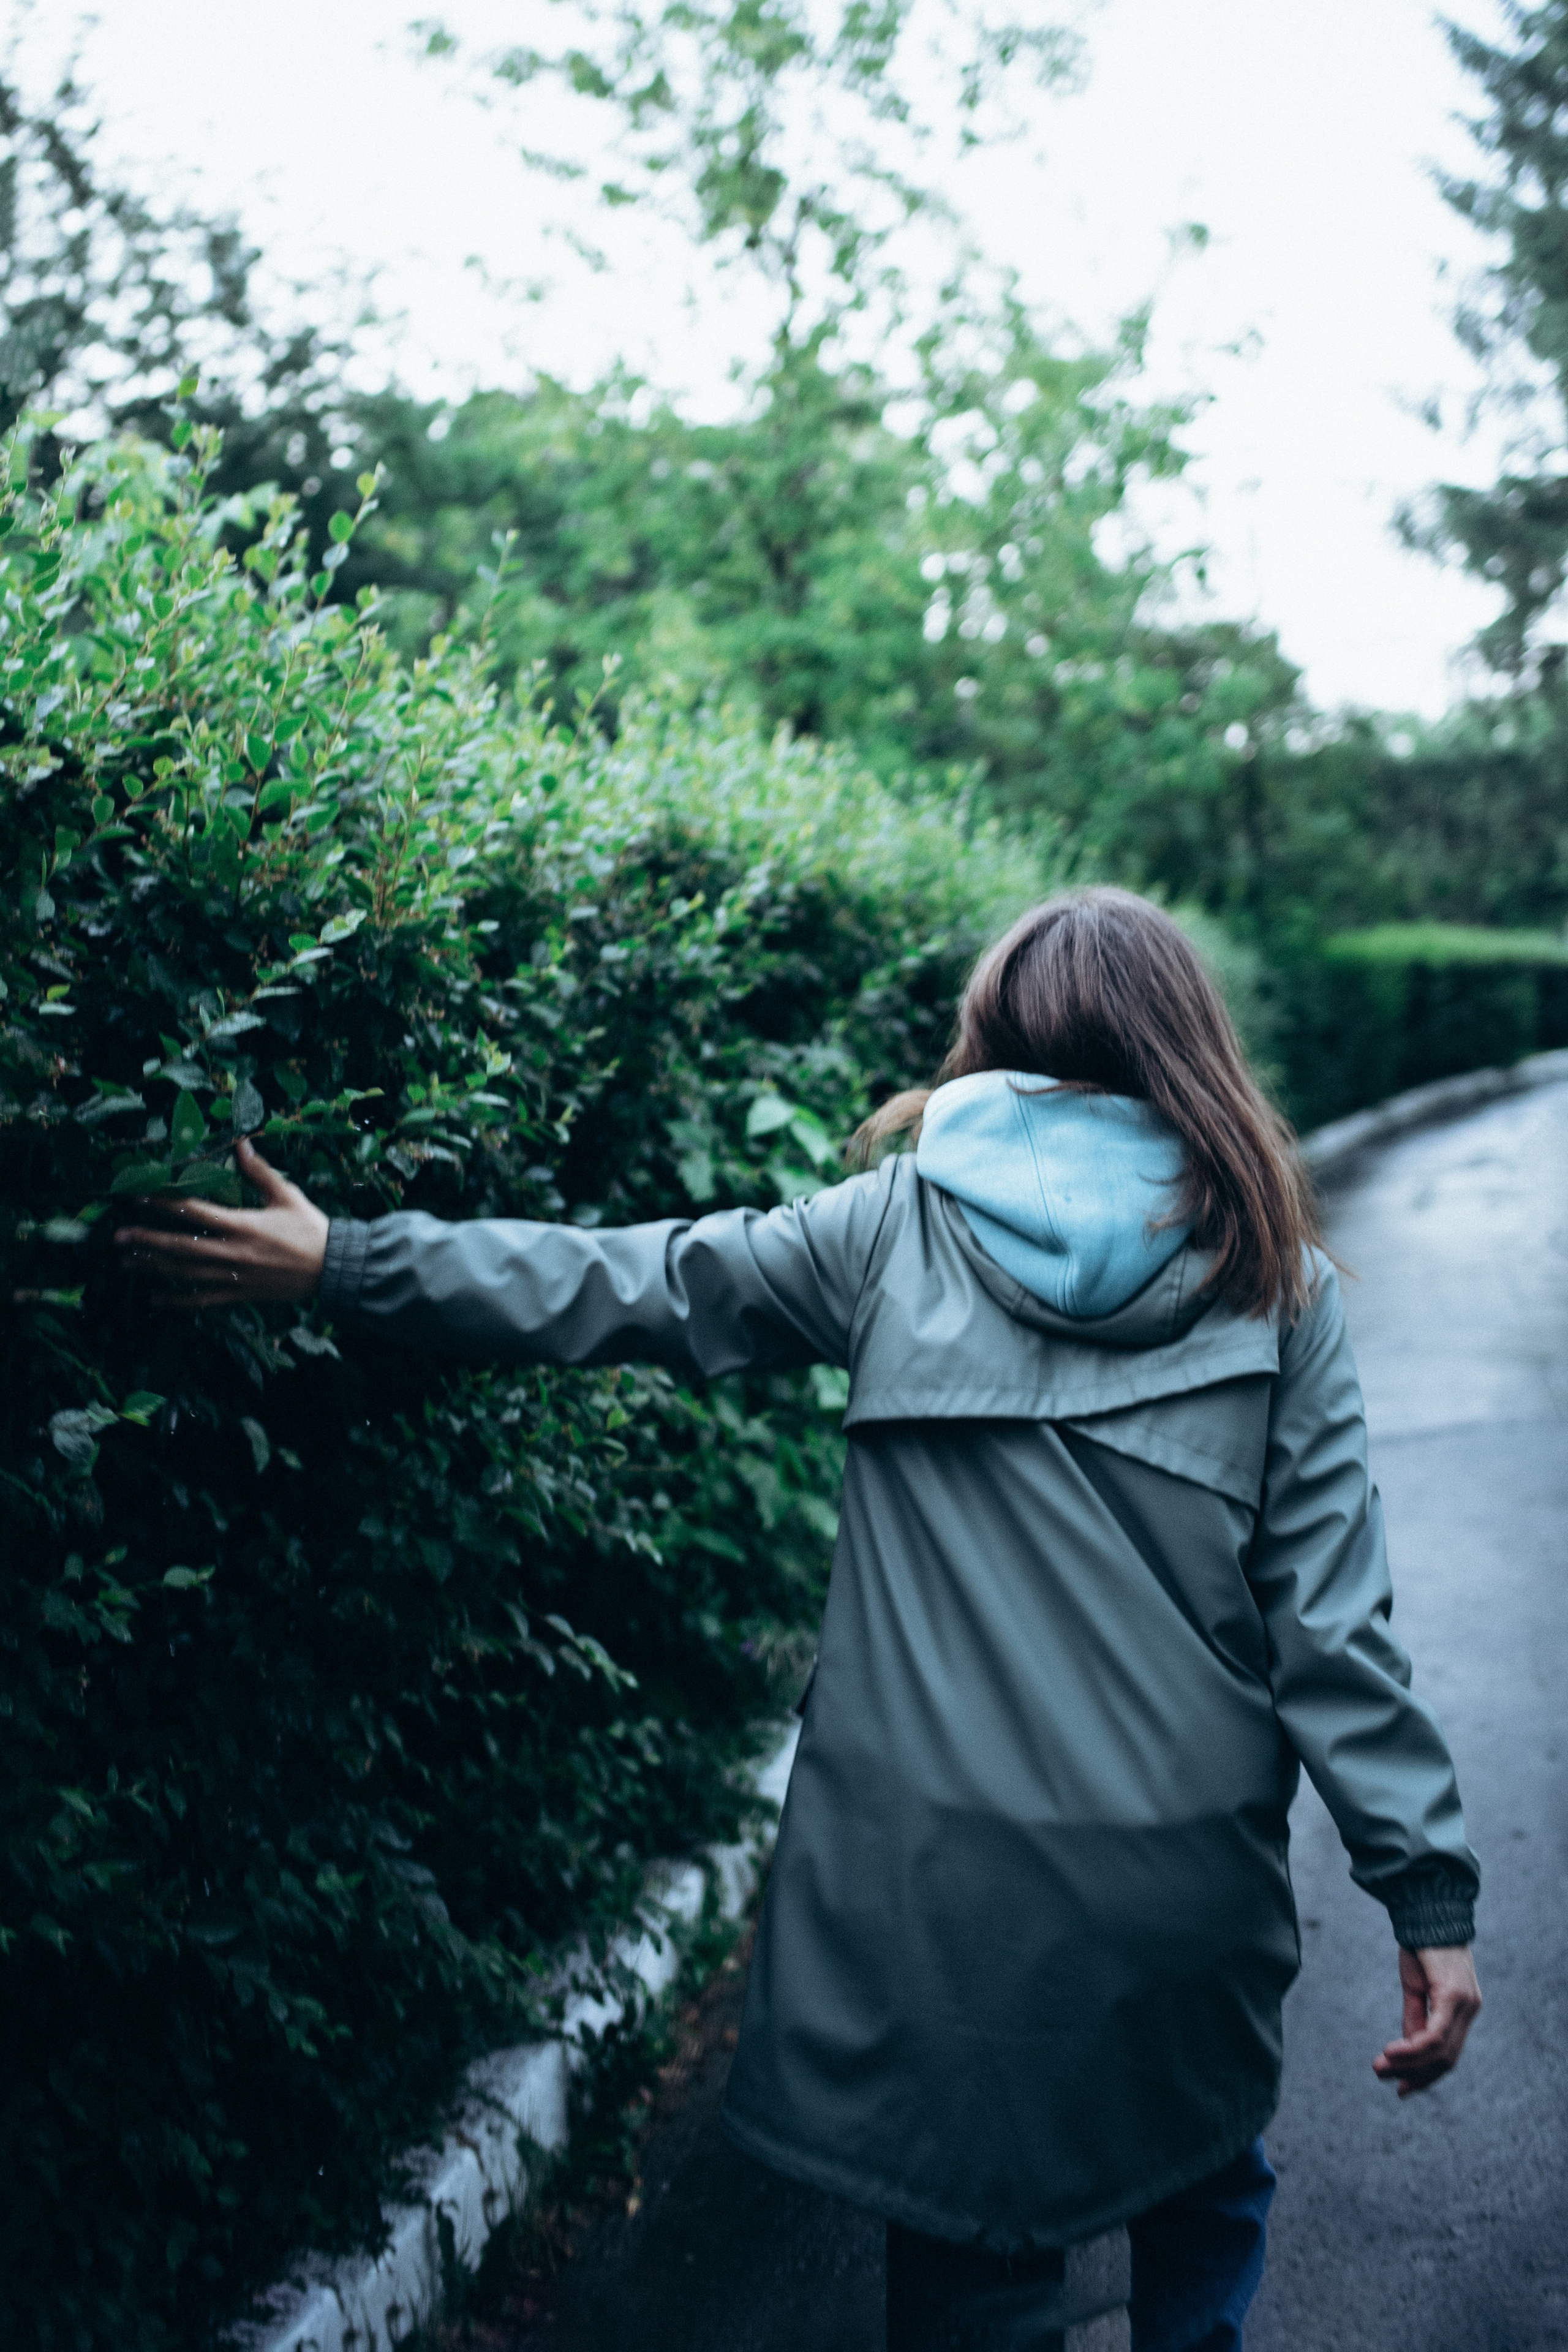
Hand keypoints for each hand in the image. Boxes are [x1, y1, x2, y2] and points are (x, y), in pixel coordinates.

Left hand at [115, 1137, 328, 1306]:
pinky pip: (202, 1300)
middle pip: (180, 1246)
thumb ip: (260, 1171)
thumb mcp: (287, 1195)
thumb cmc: (311, 1229)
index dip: (163, 1203)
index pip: (194, 1211)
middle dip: (146, 1240)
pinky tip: (155, 1299)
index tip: (138, 1197)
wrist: (333, 1269)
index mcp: (243, 1224)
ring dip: (153, 1267)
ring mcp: (235, 1276)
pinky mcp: (240, 1293)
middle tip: (117, 1237)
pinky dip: (177, 1301)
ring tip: (126, 1262)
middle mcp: (233, 1252)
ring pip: (185, 1273)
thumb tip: (241, 1144)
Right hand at [1372, 1944, 1480, 2097]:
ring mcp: (1465, 2005)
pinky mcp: (1454, 1996)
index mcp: (1463, 2009)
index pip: (1448, 2054)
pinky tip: (1391, 2051)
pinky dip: (1413, 2048)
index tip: (1401, 2088)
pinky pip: (1436, 2035)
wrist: (1426, 1911)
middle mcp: (1469, 2010)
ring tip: (1380, 2068)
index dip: (1425, 2075)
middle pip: (1446, 2059)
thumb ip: (1415, 2017)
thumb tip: (1408, 2049)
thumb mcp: (1416, 1987)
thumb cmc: (1421, 1946)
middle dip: (1415, 2075)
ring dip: (1408, 2065)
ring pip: (1441, 2052)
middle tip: (1384, 2078)